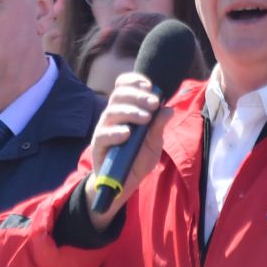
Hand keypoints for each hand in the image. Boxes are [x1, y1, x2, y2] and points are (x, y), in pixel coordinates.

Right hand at [83, 75, 172, 230]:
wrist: (123, 185)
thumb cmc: (137, 159)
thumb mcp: (153, 144)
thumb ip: (159, 127)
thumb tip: (168, 109)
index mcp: (125, 110)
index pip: (123, 87)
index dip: (134, 81)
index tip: (149, 85)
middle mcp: (112, 116)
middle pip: (118, 95)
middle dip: (138, 96)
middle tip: (154, 102)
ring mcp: (104, 129)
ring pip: (111, 111)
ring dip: (130, 111)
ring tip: (145, 118)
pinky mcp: (98, 146)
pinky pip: (103, 134)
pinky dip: (115, 132)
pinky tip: (127, 134)